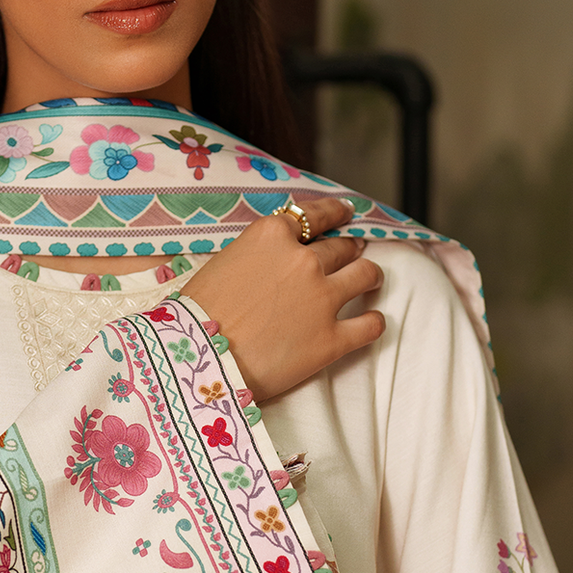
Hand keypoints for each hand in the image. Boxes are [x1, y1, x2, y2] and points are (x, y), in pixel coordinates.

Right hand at [179, 195, 383, 401]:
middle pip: (341, 247)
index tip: (346, 213)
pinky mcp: (331, 339)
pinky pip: (371, 325)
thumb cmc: (197, 314)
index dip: (336, 212)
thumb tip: (276, 260)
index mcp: (273, 235)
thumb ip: (259, 254)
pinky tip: (373, 322)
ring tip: (371, 280)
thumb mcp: (225, 263)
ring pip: (366, 274)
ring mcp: (322, 299)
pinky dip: (375, 322)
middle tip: (353, 252)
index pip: (316, 214)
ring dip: (371, 275)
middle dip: (349, 249)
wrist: (197, 360)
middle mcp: (304, 260)